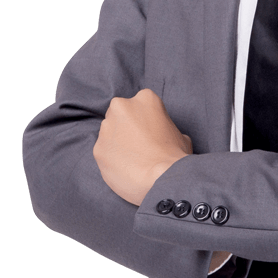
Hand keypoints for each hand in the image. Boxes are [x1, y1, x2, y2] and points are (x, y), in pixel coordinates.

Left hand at [94, 88, 192, 205]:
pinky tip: (125, 169)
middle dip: (126, 127)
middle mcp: (121, 107)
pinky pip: (103, 152)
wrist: (162, 178)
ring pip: (109, 133)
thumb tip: (162, 137)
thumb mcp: (180, 134)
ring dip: (117, 143)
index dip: (145, 120)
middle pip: (119, 114)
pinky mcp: (97, 149)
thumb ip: (165, 128)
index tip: (149, 133)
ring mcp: (107, 128)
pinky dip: (111, 159)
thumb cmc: (175, 156)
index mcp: (145, 98)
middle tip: (138, 145)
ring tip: (132, 160)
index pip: (140, 105)